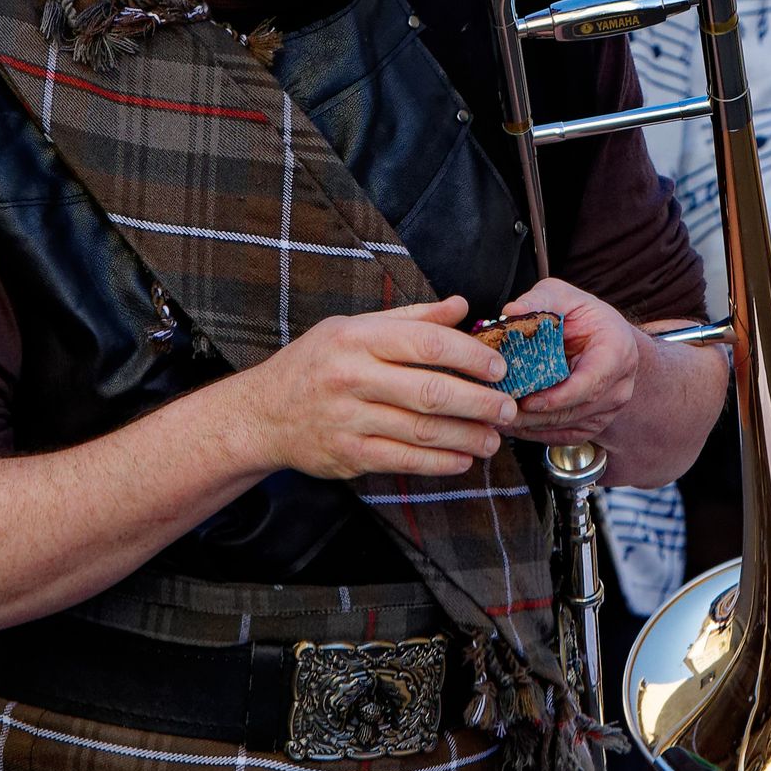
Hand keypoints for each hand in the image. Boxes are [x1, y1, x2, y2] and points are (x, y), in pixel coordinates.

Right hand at [229, 294, 517, 479]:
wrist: (261, 414)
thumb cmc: (313, 365)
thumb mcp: (352, 328)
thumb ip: (410, 319)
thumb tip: (461, 306)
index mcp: (357, 338)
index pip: (426, 343)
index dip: (470, 355)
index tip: (499, 367)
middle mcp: (351, 377)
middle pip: (431, 391)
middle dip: (479, 402)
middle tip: (508, 407)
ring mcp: (348, 419)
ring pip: (422, 431)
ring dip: (467, 436)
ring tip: (494, 438)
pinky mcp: (348, 454)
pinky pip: (404, 461)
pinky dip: (440, 463)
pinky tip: (463, 459)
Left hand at [501, 278, 660, 446]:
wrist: (605, 339)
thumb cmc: (583, 317)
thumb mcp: (564, 297)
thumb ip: (540, 300)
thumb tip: (512, 311)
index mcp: (617, 352)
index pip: (591, 383)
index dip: (559, 397)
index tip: (529, 401)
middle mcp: (618, 386)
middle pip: (575, 410)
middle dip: (535, 415)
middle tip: (500, 410)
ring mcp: (608, 409)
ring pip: (566, 427)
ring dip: (530, 426)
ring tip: (497, 417)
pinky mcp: (593, 424)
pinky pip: (562, 436)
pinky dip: (535, 434)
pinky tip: (512, 425)